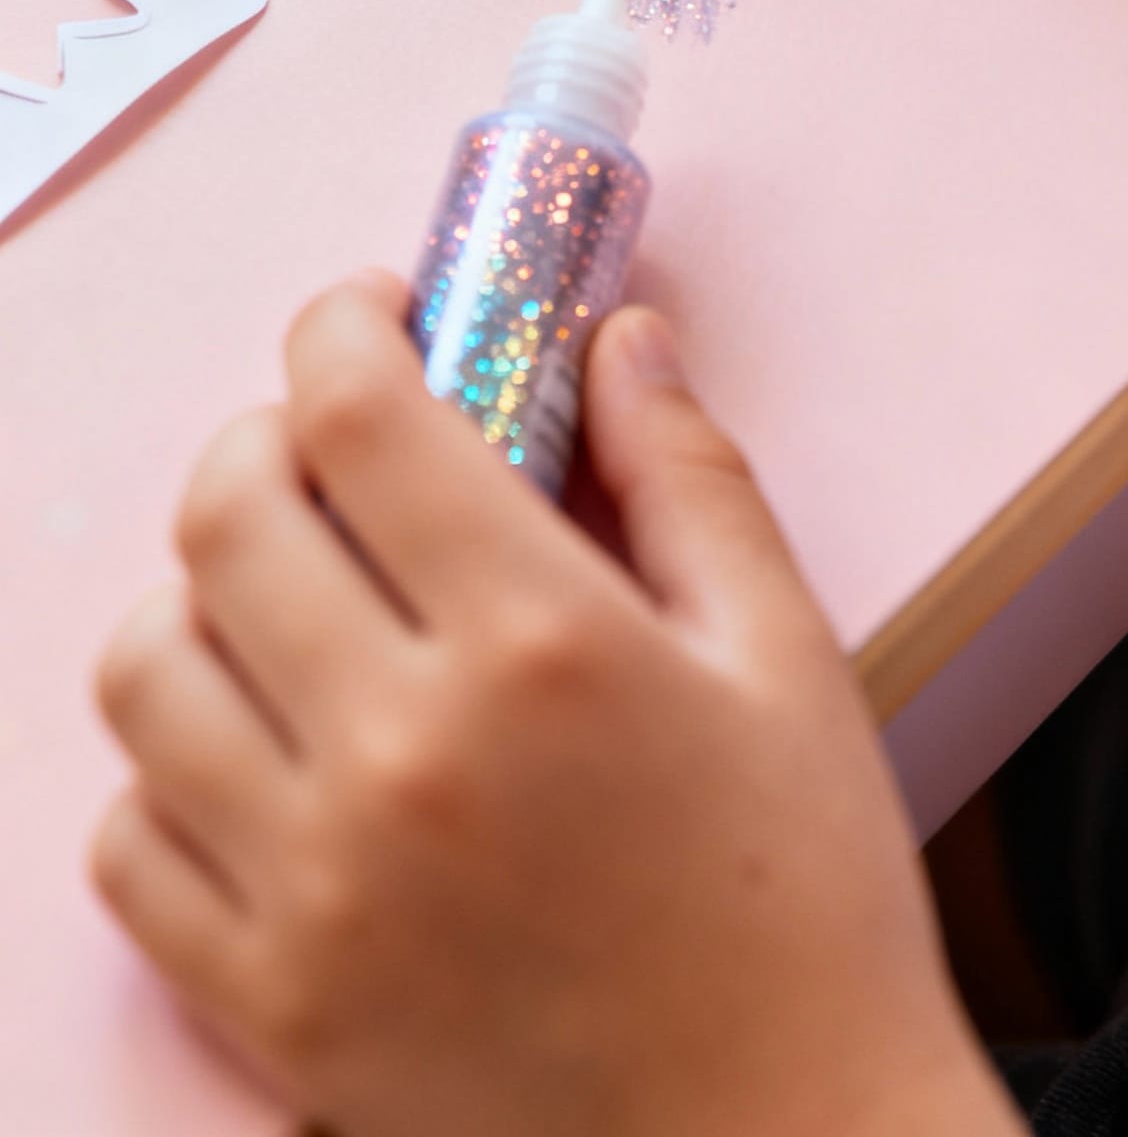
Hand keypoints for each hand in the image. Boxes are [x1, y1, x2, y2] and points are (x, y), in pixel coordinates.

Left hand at [92, 278, 1017, 1136]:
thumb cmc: (802, 897)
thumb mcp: (784, 656)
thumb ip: (688, 474)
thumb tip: (617, 336)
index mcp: (540, 641)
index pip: (357, 412)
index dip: (343, 325)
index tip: (374, 314)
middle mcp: (401, 752)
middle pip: (225, 516)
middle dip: (264, 435)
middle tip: (329, 443)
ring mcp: (317, 888)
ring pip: (148, 670)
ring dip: (200, 594)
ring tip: (283, 595)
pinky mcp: (273, 1006)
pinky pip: (132, 843)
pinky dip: (168, 767)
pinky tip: (258, 749)